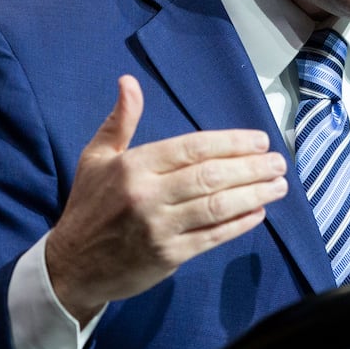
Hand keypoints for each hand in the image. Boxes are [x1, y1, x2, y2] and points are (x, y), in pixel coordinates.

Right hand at [44, 75, 288, 321]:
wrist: (70, 266)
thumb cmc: (88, 206)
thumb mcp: (96, 157)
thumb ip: (120, 120)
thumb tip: (129, 81)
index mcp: (134, 166)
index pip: (192, 148)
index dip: (230, 143)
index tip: (259, 140)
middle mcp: (148, 195)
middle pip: (211, 176)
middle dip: (251, 168)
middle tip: (279, 162)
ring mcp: (160, 228)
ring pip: (217, 206)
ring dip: (254, 195)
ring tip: (279, 186)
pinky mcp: (168, 257)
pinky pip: (212, 237)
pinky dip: (239, 225)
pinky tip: (258, 213)